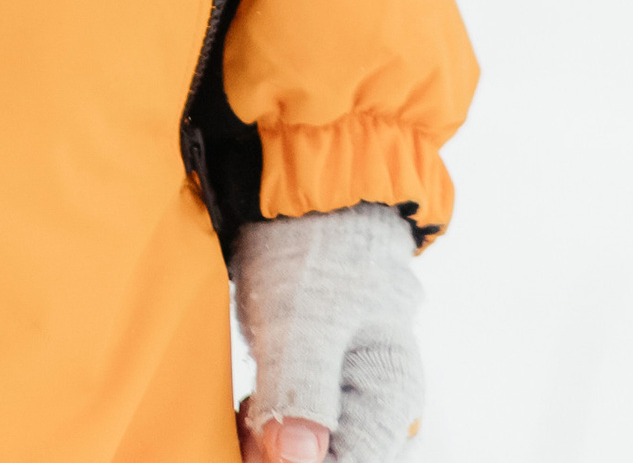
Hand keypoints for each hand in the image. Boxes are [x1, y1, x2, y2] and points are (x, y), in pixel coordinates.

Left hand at [233, 203, 421, 462]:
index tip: (255, 446)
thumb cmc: (314, 245)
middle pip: (331, 461)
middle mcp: (381, 408)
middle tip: (241, 428)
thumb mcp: (302, 315)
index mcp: (393, 395)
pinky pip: (298, 432)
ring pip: (310, 453)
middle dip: (280, 454)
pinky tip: (245, 412)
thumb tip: (296, 460)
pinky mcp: (323, 387)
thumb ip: (303, 388)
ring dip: (270, 445)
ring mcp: (352, 397)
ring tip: (239, 416)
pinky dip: (268, 429)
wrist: (303, 196)